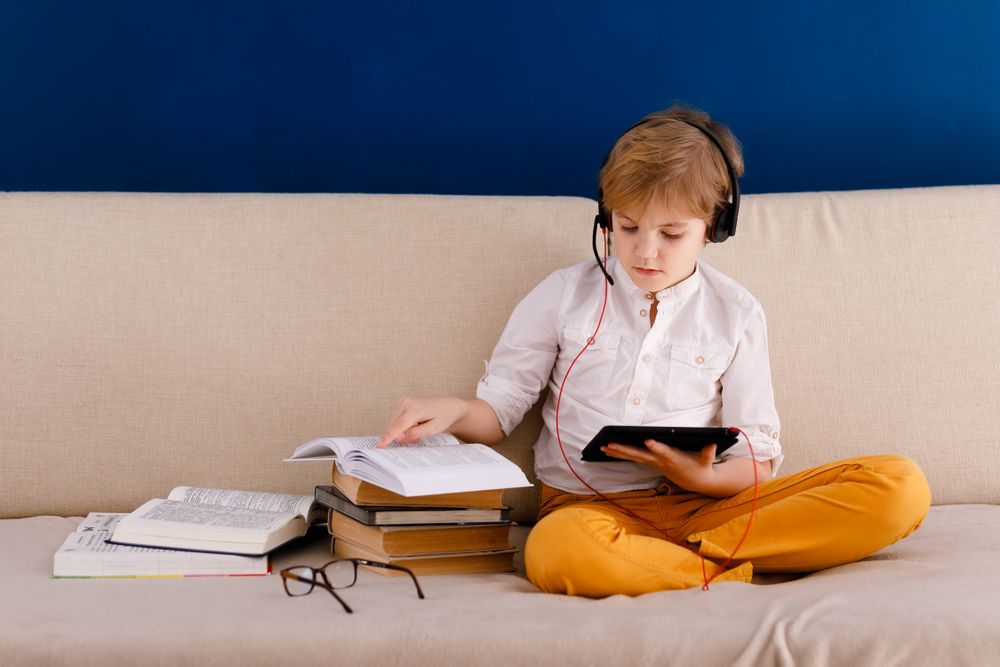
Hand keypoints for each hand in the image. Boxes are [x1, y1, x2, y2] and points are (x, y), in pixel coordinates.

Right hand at [377, 396, 468, 447]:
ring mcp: (403, 402)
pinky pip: (397, 420)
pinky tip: (415, 426)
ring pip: (395, 424)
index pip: (398, 426)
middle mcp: (406, 403)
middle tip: (417, 440)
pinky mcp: (402, 403)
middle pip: (395, 426)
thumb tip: (398, 437)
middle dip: (402, 436)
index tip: (380, 446)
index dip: (389, 437)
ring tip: (419, 432)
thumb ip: (414, 434)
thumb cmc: (443, 416)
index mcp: (415, 409)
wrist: (449, 406)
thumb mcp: (432, 429)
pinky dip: (403, 427)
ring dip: (403, 432)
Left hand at [601, 440, 717, 493]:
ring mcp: (654, 463)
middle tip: (609, 444)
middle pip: (640, 455)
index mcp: (674, 459)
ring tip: (602, 447)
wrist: (697, 482)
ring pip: (633, 457)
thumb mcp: (707, 462)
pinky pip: (634, 458)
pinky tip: (608, 450)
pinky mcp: (652, 463)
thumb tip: (712, 443)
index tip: (648, 441)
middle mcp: (661, 462)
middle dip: (625, 450)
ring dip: (618, 452)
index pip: (664, 453)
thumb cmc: (701, 468)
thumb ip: (708, 453)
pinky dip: (621, 454)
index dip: (656, 448)